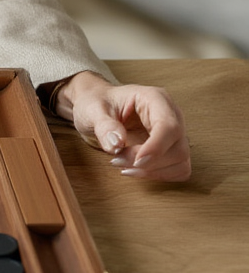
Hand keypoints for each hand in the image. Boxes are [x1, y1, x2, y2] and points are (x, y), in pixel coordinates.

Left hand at [54, 71, 191, 181]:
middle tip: (117, 160)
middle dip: (148, 162)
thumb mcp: (92, 109)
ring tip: (122, 163)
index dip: (156, 148)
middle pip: (177, 148)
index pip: (168, 126)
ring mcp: (174, 133)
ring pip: (180, 162)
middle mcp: (171, 114)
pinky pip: (178, 169)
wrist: (97, 107)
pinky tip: (135, 169)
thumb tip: (117, 143)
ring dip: (152, 171)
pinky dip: (158, 174)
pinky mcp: (172, 148)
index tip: (137, 161)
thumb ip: (104, 125)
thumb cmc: (96, 102)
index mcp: (154, 98)